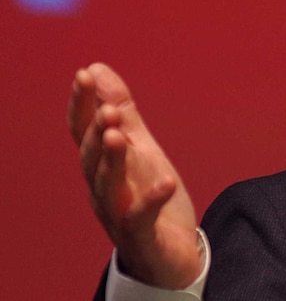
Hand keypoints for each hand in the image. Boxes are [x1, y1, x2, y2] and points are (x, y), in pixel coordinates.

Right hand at [68, 63, 199, 287]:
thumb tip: (99, 69)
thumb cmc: (148, 197)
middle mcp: (102, 189)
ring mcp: (118, 214)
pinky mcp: (141, 236)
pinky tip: (166, 182)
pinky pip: (141, 218)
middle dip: (97, 132)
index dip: (81, 104)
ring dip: (112, 160)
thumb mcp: (140, 147)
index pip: (82, 131)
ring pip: (107, 186)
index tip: (84, 74)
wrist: (169, 253)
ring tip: (118, 136)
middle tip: (108, 109)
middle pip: (91, 158)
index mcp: (101, 165)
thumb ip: (123, 112)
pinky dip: (151, 199)